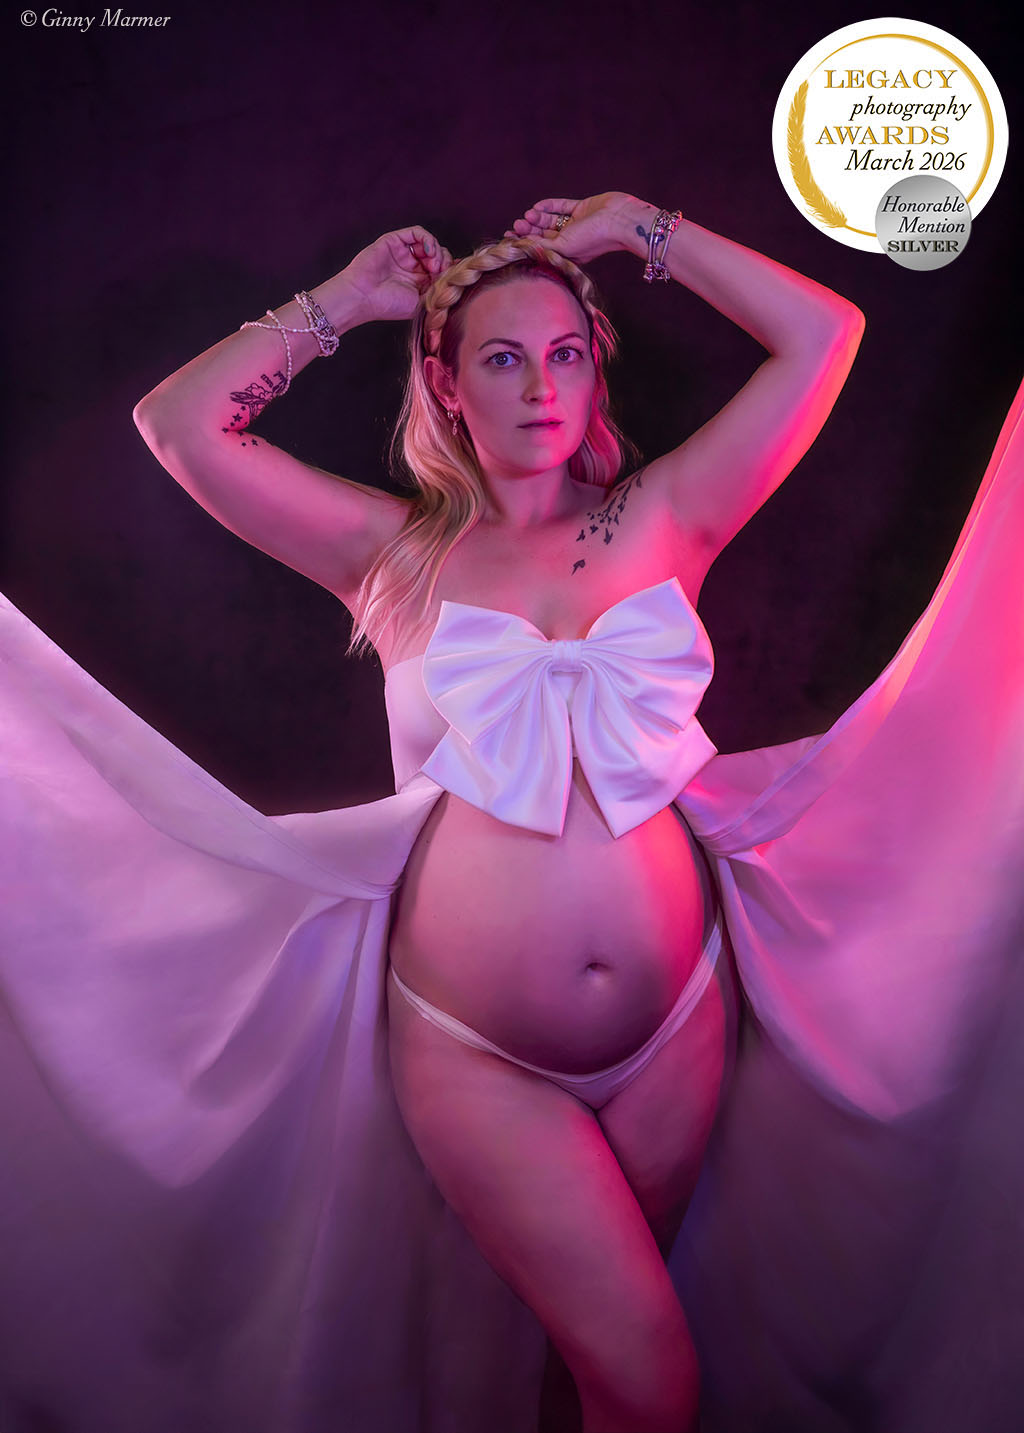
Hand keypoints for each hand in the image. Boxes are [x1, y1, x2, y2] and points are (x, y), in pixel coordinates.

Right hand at [343, 226, 452, 322]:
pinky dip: (427, 239)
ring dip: (437, 251)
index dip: (449, 271)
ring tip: (434, 264)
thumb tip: (452, 277)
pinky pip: (416, 232)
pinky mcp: (395, 241)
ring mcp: (403, 253)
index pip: (441, 269)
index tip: (452, 278)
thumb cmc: (388, 305)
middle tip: (440, 272)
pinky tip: (429, 251)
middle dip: (444, 261)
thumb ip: (437, 289)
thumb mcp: (421, 302)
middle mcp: (411, 266)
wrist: (364, 297)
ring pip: (429, 243)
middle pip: (438, 255)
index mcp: (418, 282)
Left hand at [504, 192, 654, 263]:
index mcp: (568, 255)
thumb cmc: (594, 239)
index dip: (525, 243)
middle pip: (544, 234)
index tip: (509, 239)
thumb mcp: (564, 247)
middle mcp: (571, 240)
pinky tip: (538, 206)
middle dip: (530, 229)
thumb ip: (544, 245)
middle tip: (517, 224)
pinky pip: (562, 206)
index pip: (542, 248)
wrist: (619, 220)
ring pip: (551, 220)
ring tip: (527, 215)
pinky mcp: (582, 208)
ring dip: (538, 217)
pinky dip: (549, 205)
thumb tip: (523, 245)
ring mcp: (577, 223)